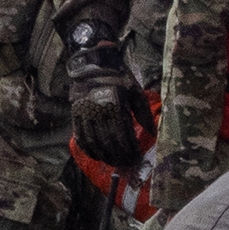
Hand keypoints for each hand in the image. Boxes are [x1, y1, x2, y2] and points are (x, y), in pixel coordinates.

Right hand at [64, 33, 146, 170]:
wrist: (95, 65)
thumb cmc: (119, 79)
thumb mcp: (136, 92)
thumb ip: (143, 113)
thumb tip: (152, 133)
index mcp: (116, 107)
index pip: (123, 135)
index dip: (129, 149)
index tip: (136, 157)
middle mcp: (99, 112)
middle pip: (108, 141)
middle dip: (119, 155)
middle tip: (127, 163)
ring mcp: (85, 114)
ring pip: (94, 141)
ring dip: (104, 155)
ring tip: (113, 162)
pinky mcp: (76, 114)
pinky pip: (80, 136)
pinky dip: (87, 149)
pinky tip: (95, 155)